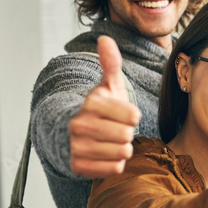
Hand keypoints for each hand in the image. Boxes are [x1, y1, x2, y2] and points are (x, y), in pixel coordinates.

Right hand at [69, 36, 141, 177]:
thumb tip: (105, 38)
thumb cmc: (101, 109)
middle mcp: (80, 124)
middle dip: (128, 134)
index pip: (133, 115)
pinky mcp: (78, 166)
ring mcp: (76, 146)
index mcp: (91, 102)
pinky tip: (105, 154)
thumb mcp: (108, 86)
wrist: (74, 134)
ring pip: (122, 152)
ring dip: (122, 149)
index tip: (124, 115)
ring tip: (111, 141)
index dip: (133, 116)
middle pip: (128, 135)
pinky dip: (115, 164)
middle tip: (117, 130)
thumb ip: (111, 63)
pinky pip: (114, 168)